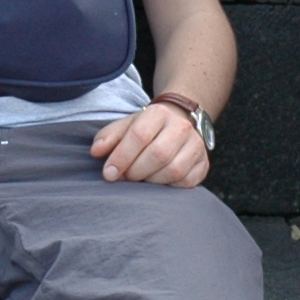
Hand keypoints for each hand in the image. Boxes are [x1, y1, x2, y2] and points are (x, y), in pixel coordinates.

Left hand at [91, 101, 208, 187]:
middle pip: (158, 154)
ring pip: (174, 170)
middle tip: (125, 178)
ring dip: (151, 181)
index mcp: (159, 113)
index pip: (139, 135)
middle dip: (136, 171)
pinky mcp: (203, 164)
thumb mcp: (125, 126)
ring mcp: (196, 146)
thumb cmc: (146, 129)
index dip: (121, 157)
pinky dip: (169, 187)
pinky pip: (186, 182)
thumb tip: (96, 152)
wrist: (179, 123)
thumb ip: (108, 137)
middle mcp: (181, 127)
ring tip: (141, 180)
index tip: (109, 173)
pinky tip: (158, 182)